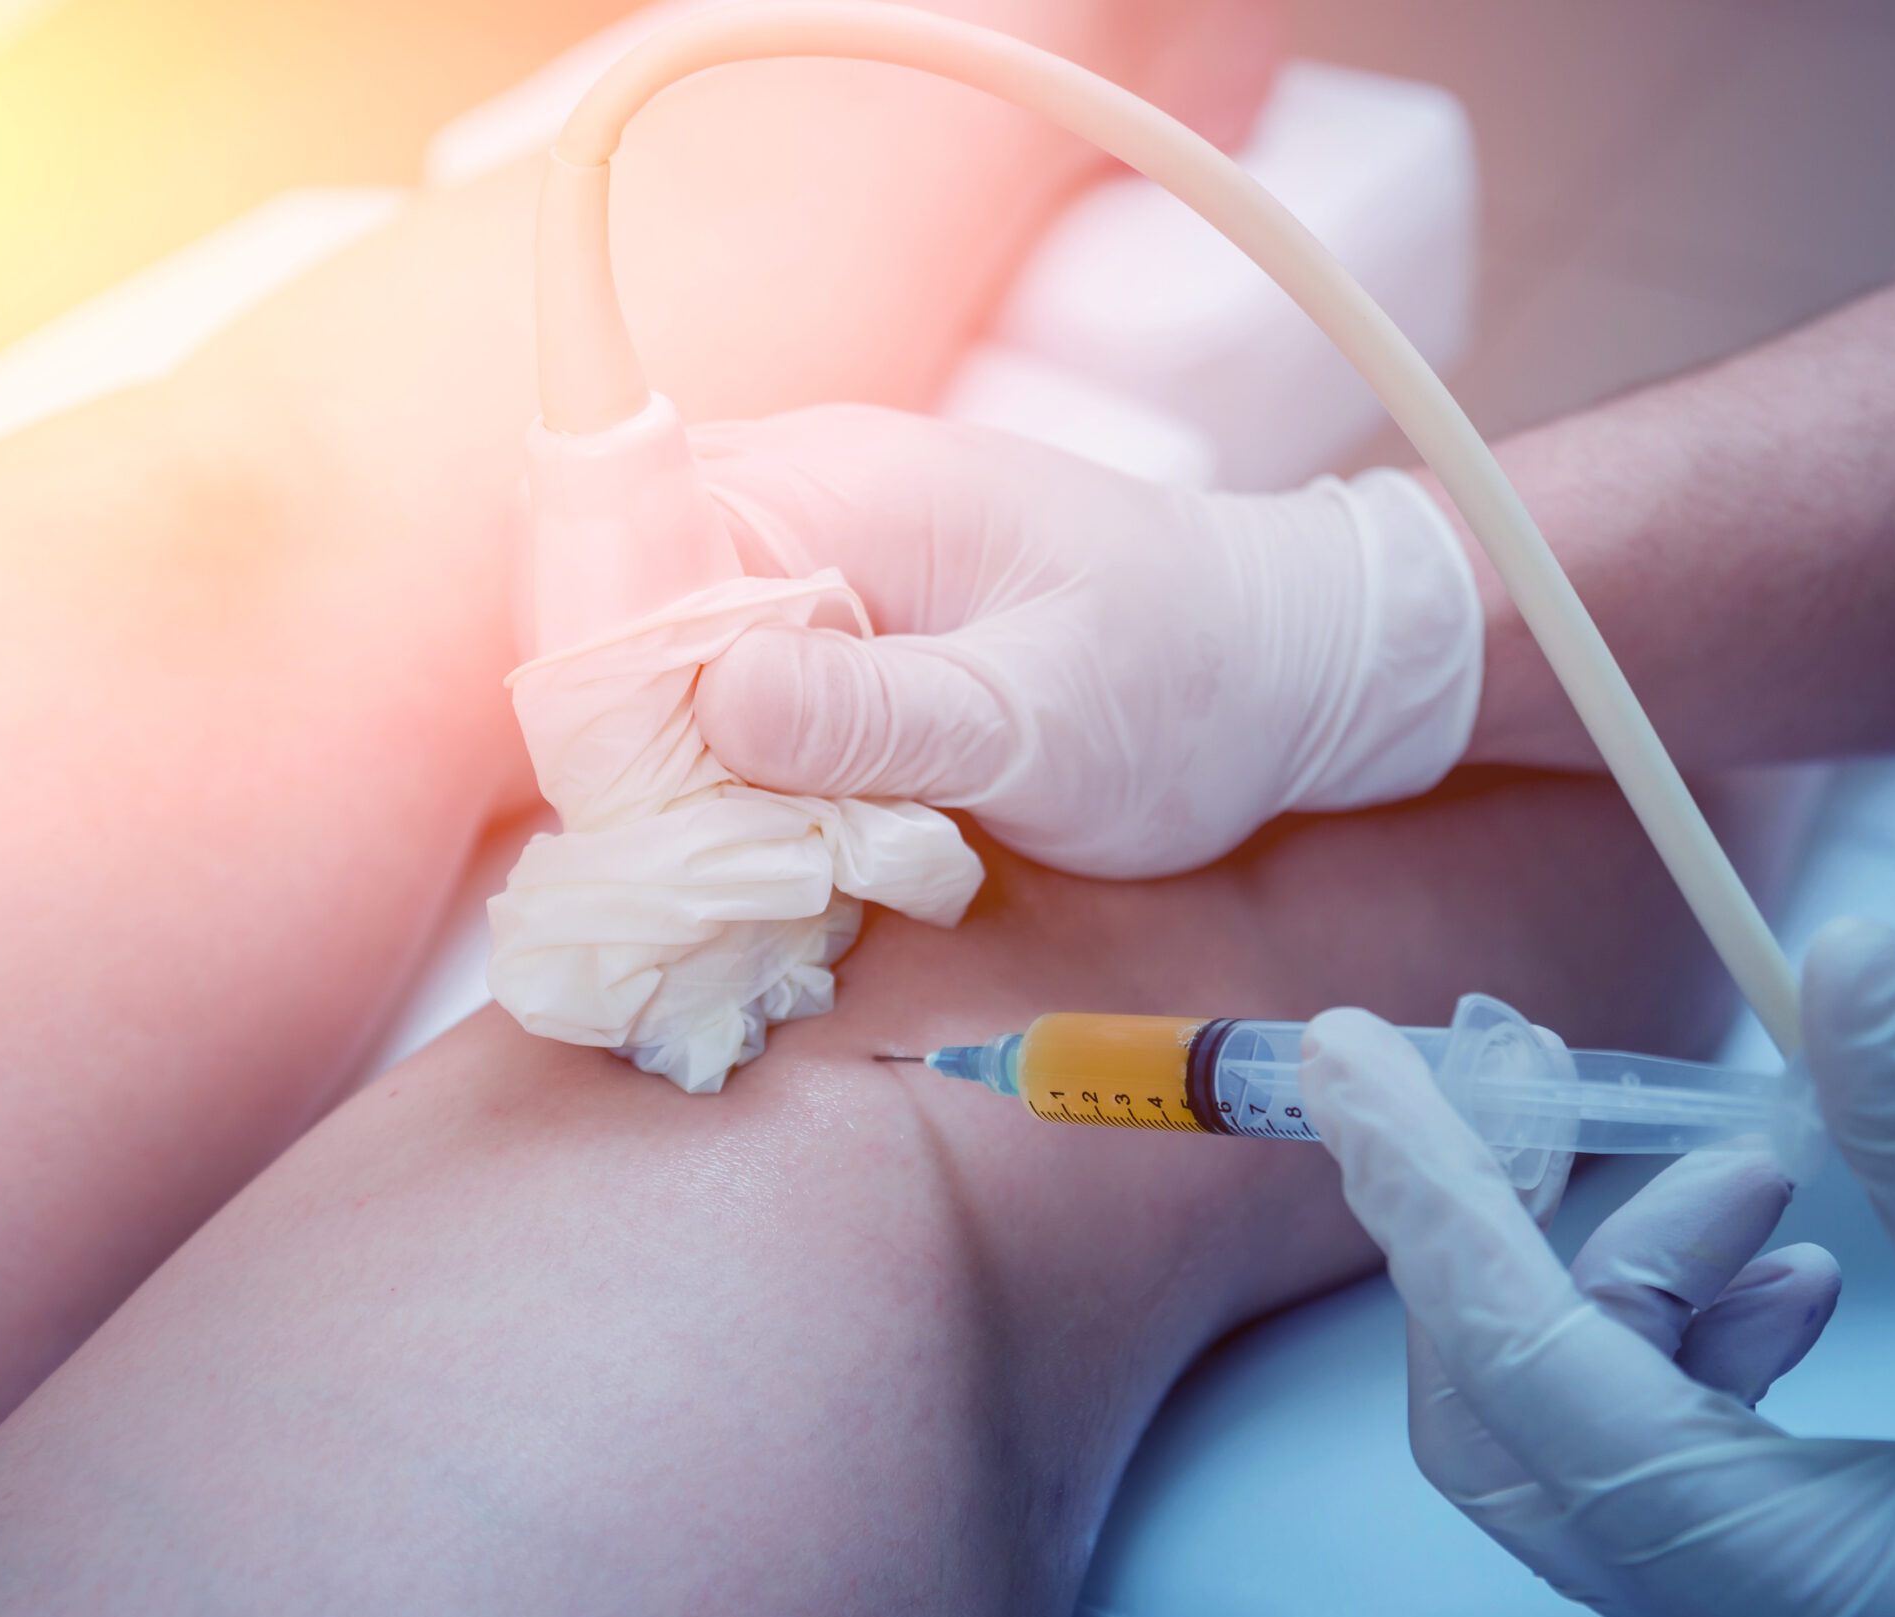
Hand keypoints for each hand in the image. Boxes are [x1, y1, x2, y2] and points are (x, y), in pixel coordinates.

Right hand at [689, 405, 1482, 878]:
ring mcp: (823, 536)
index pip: (623, 550)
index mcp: (843, 489)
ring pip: (667, 634)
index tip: (642, 809)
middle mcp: (811, 486)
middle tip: (689, 852)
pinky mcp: (843, 596)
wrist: (1290, 662)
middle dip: (627, 726)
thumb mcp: (1039, 728)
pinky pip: (731, 657)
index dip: (604, 684)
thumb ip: (875, 718)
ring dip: (678, 745)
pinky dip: (730, 743)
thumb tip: (709, 701)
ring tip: (741, 845)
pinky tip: (777, 818)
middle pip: (623, 592)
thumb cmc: (1188, 692)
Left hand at [1299, 919, 1894, 1616]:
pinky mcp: (1815, 1587)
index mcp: (1743, 1583)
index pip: (1498, 1348)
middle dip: (1507, 1225)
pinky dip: (1710, 1332)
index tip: (1340, 1058)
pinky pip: (1685, 1440)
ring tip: (1772, 1177)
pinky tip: (1813, 1275)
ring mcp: (1760, 1612)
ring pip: (1600, 1408)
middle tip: (1542, 1083)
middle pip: (1502, 1396)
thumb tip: (1841, 957)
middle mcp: (1717, 1614)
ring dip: (1646, 1270)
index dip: (1414, 1184)